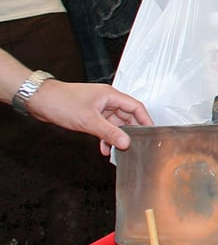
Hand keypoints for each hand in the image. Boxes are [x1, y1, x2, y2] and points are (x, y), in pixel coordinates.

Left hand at [25, 79, 152, 155]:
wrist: (40, 100)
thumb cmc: (61, 101)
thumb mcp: (89, 121)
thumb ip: (109, 133)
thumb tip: (125, 142)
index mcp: (111, 95)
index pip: (136, 107)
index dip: (145, 119)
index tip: (151, 132)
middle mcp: (106, 100)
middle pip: (127, 116)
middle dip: (129, 131)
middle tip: (133, 144)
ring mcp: (98, 107)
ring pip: (114, 123)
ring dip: (115, 136)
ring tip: (116, 149)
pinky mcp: (89, 114)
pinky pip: (103, 126)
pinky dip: (104, 136)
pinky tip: (103, 147)